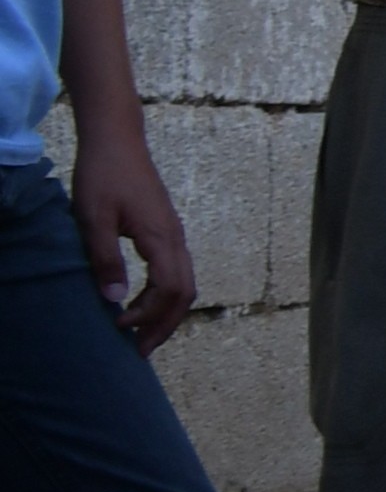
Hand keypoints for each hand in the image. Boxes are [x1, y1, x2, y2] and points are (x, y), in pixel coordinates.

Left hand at [67, 128, 196, 346]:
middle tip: (140, 350)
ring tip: (142, 333)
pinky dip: (164, 296)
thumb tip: (113, 301)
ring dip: (166, 313)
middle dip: (165, 325)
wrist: (118, 141)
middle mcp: (175, 238)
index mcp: (161, 237)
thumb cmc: (103, 176)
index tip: (118, 325)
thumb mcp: (93, 219)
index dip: (147, 314)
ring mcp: (173, 234)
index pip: (169, 289)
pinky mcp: (166, 231)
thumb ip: (105, 259)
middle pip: (185, 292)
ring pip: (184, 283)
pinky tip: (142, 302)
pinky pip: (176, 272)